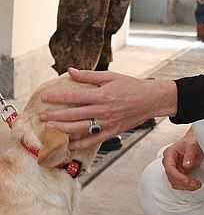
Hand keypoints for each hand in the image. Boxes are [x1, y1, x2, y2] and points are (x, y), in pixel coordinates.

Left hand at [39, 67, 176, 149]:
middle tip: (41, 115)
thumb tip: (70, 71)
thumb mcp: (111, 76)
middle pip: (74, 114)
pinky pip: (93, 140)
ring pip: (80, 128)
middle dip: (55, 115)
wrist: (150, 100)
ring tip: (50, 128)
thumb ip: (89, 75)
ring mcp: (107, 123)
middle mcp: (103, 110)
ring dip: (63, 129)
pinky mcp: (112, 132)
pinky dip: (80, 143)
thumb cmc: (131, 86)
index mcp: (102, 94)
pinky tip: (69, 143)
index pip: (74, 96)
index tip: (45, 97)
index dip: (58, 96)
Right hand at [162, 129, 203, 190]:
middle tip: (197, 184)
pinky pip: (180, 183)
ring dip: (186, 186)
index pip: (169, 168)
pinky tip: (195, 184)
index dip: (178, 176)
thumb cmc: (193, 141)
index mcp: (169, 154)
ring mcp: (173, 169)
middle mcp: (169, 162)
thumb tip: (186, 165)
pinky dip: (187, 186)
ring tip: (198, 184)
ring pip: (175, 183)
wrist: (195, 142)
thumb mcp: (193, 145)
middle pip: (172, 178)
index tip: (188, 181)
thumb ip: (190, 154)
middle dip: (184, 183)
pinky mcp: (178, 174)